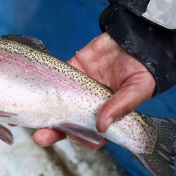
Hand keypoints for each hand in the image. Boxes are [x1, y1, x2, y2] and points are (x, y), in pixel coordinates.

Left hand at [32, 33, 154, 148]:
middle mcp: (89, 104)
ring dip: (44, 114)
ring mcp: (77, 88)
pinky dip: (44, 87)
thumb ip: (122, 105)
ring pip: (57, 104)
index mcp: (107, 113)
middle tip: (41, 137)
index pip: (90, 133)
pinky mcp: (71, 69)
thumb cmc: (142, 67)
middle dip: (54, 132)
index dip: (81, 138)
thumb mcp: (138, 88)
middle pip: (68, 123)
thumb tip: (102, 126)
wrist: (136, 37)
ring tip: (33, 122)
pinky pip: (55, 79)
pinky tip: (33, 94)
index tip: (74, 137)